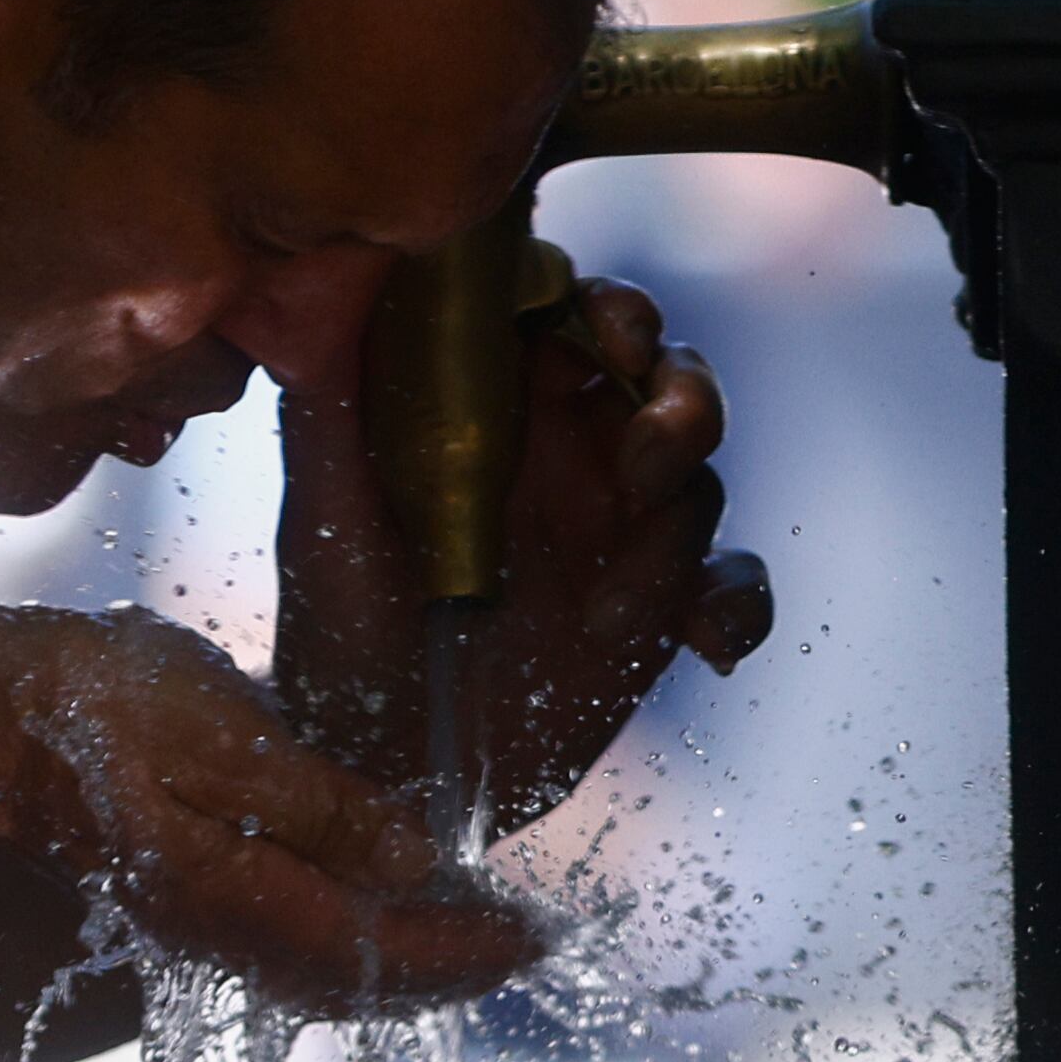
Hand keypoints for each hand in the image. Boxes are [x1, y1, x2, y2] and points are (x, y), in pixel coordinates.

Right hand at [0, 604, 537, 1009]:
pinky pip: (280, 938)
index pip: (385, 951)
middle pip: (356, 980)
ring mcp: (187, 913)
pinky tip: (359, 898)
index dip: (471, 948)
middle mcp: (219, 928)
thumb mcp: (225, 737)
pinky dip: (342, 935)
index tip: (542, 936)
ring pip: (317, 966)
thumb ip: (325, 808)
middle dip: (447, 967)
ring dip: (399, 956)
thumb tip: (416, 864)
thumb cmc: (92, 707)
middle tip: (523, 942)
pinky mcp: (166, 886)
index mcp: (241, 900)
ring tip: (464, 928)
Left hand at [272, 275, 773, 832]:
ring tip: (610, 617)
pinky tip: (707, 644)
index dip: (609, 309)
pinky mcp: (658, 606)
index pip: (571, 315)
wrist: (380, 766)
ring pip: (699, 479)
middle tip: (647, 461)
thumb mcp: (324, 522)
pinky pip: (733, 580)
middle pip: (663, 377)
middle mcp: (565, 452)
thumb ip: (328, 413)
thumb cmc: (337, 630)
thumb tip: (329, 295)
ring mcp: (617, 527)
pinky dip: (736, 605)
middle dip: (682, 401)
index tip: (613, 337)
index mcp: (495, 409)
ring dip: (675, 539)